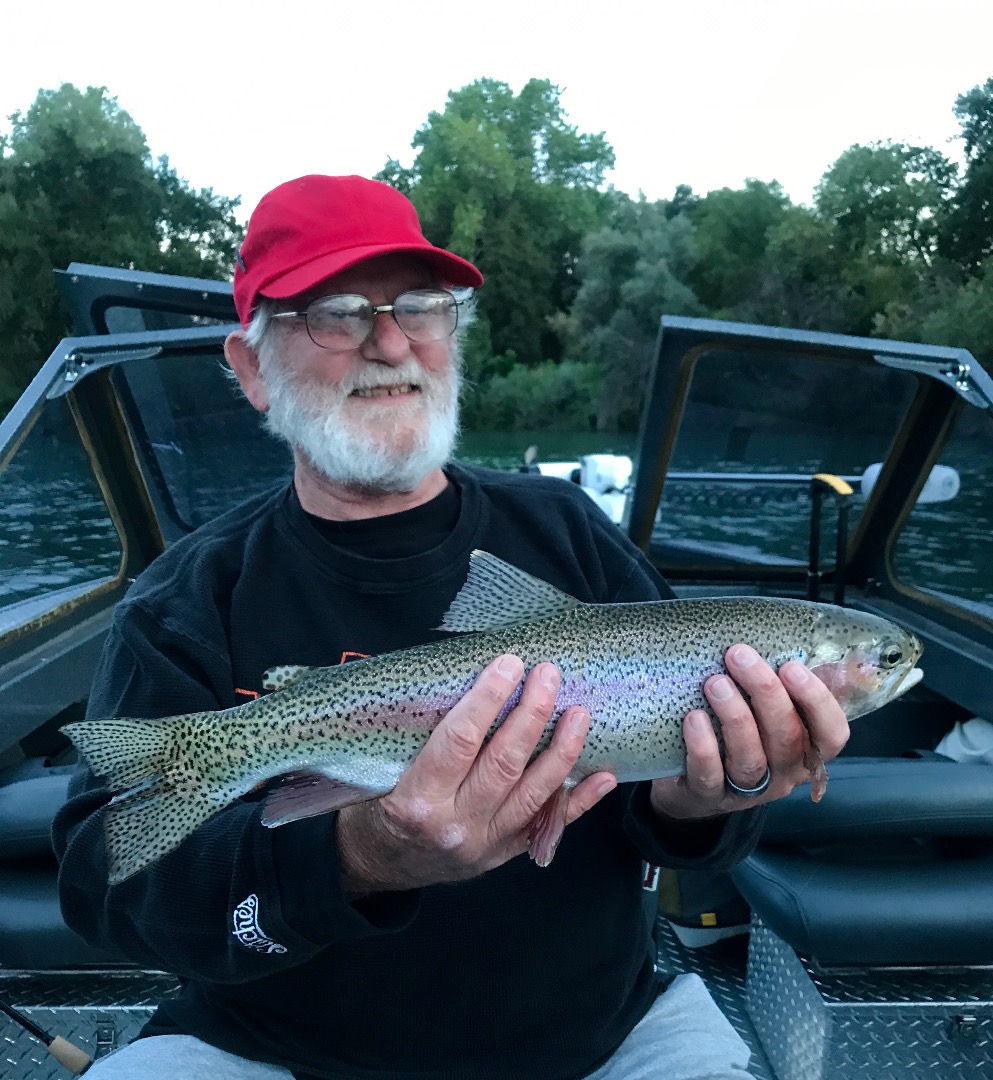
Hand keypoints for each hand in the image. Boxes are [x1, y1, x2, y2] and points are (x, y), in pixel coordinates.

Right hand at [336, 655, 616, 893]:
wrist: (375, 867)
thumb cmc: (375, 805)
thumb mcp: (382, 771)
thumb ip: (422, 736)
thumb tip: (467, 679)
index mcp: (417, 800)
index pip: (459, 740)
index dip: (487, 699)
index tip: (508, 664)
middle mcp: (455, 825)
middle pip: (504, 763)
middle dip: (532, 714)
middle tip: (549, 675)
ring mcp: (485, 844)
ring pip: (533, 794)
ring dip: (562, 751)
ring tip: (580, 713)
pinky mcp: (504, 854)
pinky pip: (548, 825)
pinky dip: (579, 802)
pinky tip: (603, 776)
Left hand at [650, 644, 849, 819]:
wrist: (687, 783)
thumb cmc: (734, 734)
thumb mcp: (764, 710)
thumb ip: (785, 684)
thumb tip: (807, 644)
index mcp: (805, 751)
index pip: (831, 734)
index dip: (817, 701)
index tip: (791, 666)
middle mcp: (782, 775)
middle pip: (787, 739)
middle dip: (766, 693)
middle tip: (739, 656)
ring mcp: (746, 791)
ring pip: (750, 758)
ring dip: (735, 716)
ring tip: (715, 683)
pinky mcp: (707, 796)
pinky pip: (710, 776)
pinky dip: (703, 746)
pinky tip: (693, 718)